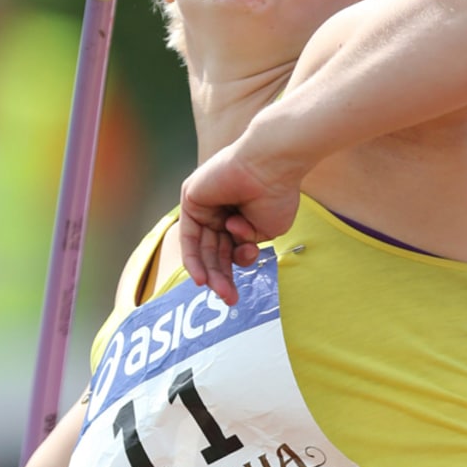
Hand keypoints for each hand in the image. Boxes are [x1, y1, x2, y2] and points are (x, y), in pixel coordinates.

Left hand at [179, 147, 300, 303]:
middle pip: (215, 252)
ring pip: (202, 248)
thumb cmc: (276, 194)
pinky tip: (202, 279)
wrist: (271, 166)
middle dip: (222, 277)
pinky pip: (189, 236)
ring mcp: (204, 204)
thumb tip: (237, 254)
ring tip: (224, 293)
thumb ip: (247, 245)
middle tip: (231, 300)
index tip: (237, 295)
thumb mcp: (265, 231)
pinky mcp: (192, 197)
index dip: (231, 273)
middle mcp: (218, 210)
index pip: (228, 250)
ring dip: (211, 273)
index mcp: (237, 215)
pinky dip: (194, 258)